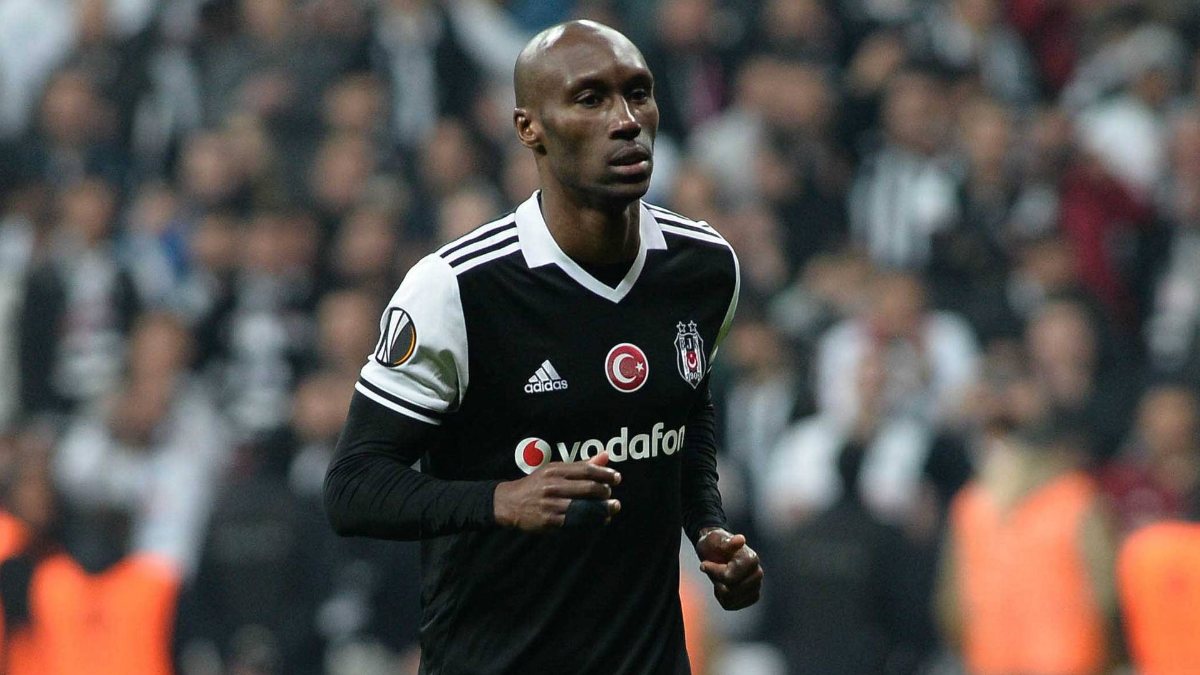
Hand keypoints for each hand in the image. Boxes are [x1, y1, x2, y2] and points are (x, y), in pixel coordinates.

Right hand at [494, 452, 620, 531]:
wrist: (509, 503)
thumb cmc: (536, 484)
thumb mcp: (555, 470)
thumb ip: (581, 465)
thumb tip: (606, 456)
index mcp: (555, 470)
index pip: (586, 470)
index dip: (605, 474)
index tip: (617, 478)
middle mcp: (553, 486)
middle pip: (588, 488)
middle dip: (605, 492)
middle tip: (612, 496)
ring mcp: (551, 505)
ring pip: (584, 507)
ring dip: (602, 509)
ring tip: (612, 509)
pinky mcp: (550, 521)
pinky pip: (576, 523)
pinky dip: (592, 522)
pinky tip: (601, 520)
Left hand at [695, 528, 762, 609]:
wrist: (715, 551)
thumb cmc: (714, 544)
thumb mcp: (715, 539)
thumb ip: (727, 542)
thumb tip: (740, 540)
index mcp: (751, 559)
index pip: (729, 578)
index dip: (713, 572)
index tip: (705, 563)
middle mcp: (757, 574)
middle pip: (730, 591)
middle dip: (717, 581)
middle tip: (714, 569)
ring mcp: (756, 586)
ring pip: (730, 600)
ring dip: (719, 589)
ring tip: (719, 576)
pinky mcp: (751, 597)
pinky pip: (730, 605)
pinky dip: (722, 597)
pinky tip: (723, 584)